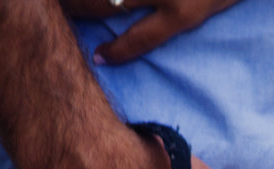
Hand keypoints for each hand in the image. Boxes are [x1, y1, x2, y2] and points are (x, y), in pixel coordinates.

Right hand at [62, 0, 241, 64]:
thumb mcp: (211, 6)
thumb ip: (178, 15)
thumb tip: (137, 17)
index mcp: (182, 13)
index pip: (139, 39)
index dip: (115, 51)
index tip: (98, 58)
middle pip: (106, 4)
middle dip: (78, 8)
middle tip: (61, 11)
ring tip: (65, 3)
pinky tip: (71, 0)